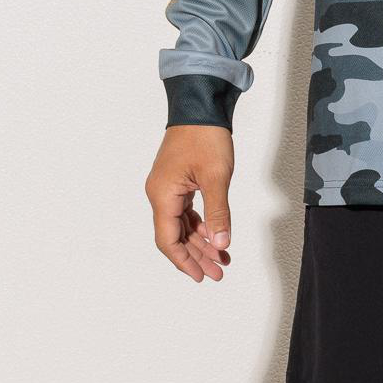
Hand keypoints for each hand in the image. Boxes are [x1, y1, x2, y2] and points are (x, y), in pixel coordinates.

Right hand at [147, 125, 234, 281]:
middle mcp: (160, 194)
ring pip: (182, 226)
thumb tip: (221, 243)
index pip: (168, 240)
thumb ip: (218, 213)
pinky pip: (186, 212)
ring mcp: (168, 189)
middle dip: (197, 256)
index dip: (184, 261)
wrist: (200, 107)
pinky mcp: (178, 182)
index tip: (201, 275)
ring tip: (222, 259)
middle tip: (218, 272)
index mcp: (163, 195)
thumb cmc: (205, 137)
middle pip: (175, 236)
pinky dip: (201, 226)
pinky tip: (216, 236)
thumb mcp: (216, 178)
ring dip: (201, 243)